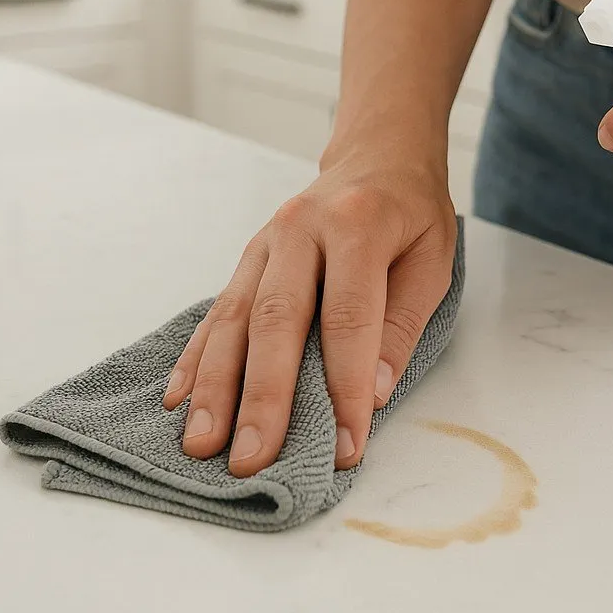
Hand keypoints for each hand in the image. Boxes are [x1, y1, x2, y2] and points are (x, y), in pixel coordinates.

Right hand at [162, 143, 456, 474]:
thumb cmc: (410, 213)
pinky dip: (197, 358)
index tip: (345, 446)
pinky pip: (217, 311)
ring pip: (234, 318)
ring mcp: (264, 244)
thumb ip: (402, 323)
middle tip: (252, 458)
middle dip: (263, 395)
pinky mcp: (246, 259)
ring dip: (215, 385)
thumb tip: (372, 394)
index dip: (345, 385)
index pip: (348, 317)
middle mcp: (300, 231)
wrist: (376, 155)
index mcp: (356, 225)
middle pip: (276, 319)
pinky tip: (180, 399)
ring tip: (202, 443)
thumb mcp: (432, 261)